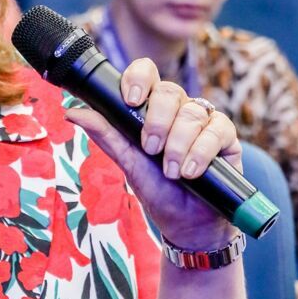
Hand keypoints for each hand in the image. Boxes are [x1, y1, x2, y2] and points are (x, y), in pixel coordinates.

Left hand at [66, 58, 241, 247]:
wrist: (189, 225)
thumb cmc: (159, 192)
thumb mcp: (128, 164)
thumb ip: (105, 135)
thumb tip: (71, 110)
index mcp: (152, 109)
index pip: (146, 73)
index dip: (139, 78)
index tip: (131, 100)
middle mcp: (179, 110)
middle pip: (169, 91)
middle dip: (157, 122)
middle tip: (151, 150)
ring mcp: (204, 121)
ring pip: (191, 113)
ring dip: (178, 146)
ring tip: (174, 173)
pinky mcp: (226, 135)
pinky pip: (216, 129)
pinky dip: (201, 152)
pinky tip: (192, 171)